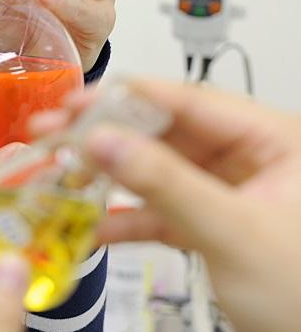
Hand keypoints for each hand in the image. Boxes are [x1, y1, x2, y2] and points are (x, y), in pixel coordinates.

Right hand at [31, 78, 300, 331]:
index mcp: (276, 142)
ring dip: (110, 179)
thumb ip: (164, 184)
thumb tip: (104, 142)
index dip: (128, 99)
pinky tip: (92, 229)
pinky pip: (160, 214)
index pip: (190, 102)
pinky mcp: (213, 231)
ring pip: (157, 174)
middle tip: (55, 136)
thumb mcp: (232, 232)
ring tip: (62, 177)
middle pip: (166, 134)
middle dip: (108, 138)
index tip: (77, 104)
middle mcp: (253, 162)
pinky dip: (126, 222)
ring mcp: (229, 197)